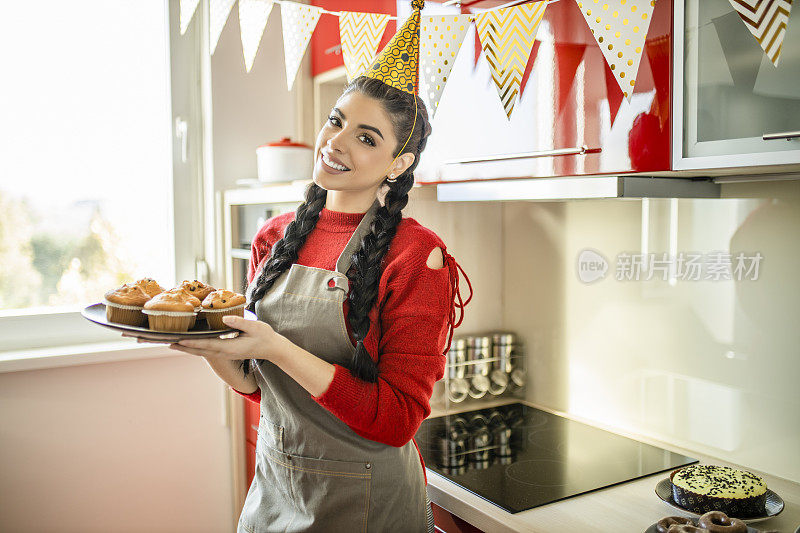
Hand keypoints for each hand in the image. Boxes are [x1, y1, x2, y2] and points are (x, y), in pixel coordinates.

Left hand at [166, 315, 282, 361]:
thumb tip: (224, 318)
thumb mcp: (255, 327)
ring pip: (202, 352)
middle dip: (183, 347)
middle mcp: (225, 353)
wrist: (273, 349)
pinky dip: (195, 347)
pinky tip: (188, 343)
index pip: (207, 345)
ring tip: (172, 344)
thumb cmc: (265, 337)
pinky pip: (207, 350)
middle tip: (167, 343)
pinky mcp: (225, 352)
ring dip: (187, 348)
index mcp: (230, 348)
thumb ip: (239, 322)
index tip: (179, 340)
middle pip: (200, 351)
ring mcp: (225, 354)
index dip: (192, 342)